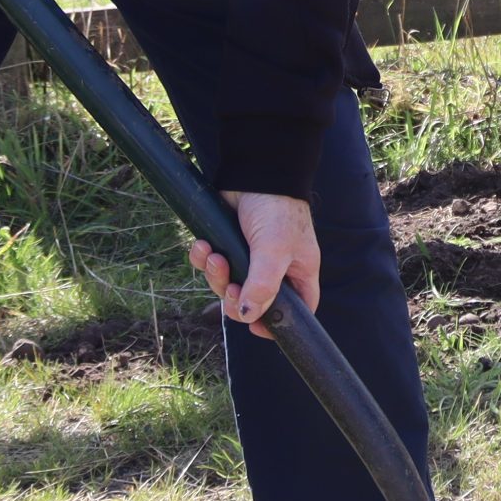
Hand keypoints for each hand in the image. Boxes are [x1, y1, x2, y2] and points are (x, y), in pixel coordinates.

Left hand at [189, 192, 319, 340]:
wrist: (253, 172)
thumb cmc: (277, 209)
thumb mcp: (274, 250)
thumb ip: (262, 285)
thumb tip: (247, 315)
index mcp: (298, 272)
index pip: (297, 310)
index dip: (277, 324)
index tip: (255, 328)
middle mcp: (275, 269)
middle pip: (253, 302)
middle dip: (234, 297)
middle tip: (228, 285)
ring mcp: (250, 258)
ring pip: (228, 284)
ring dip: (216, 275)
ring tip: (213, 256)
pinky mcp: (229, 245)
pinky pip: (212, 264)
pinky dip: (204, 259)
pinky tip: (202, 246)